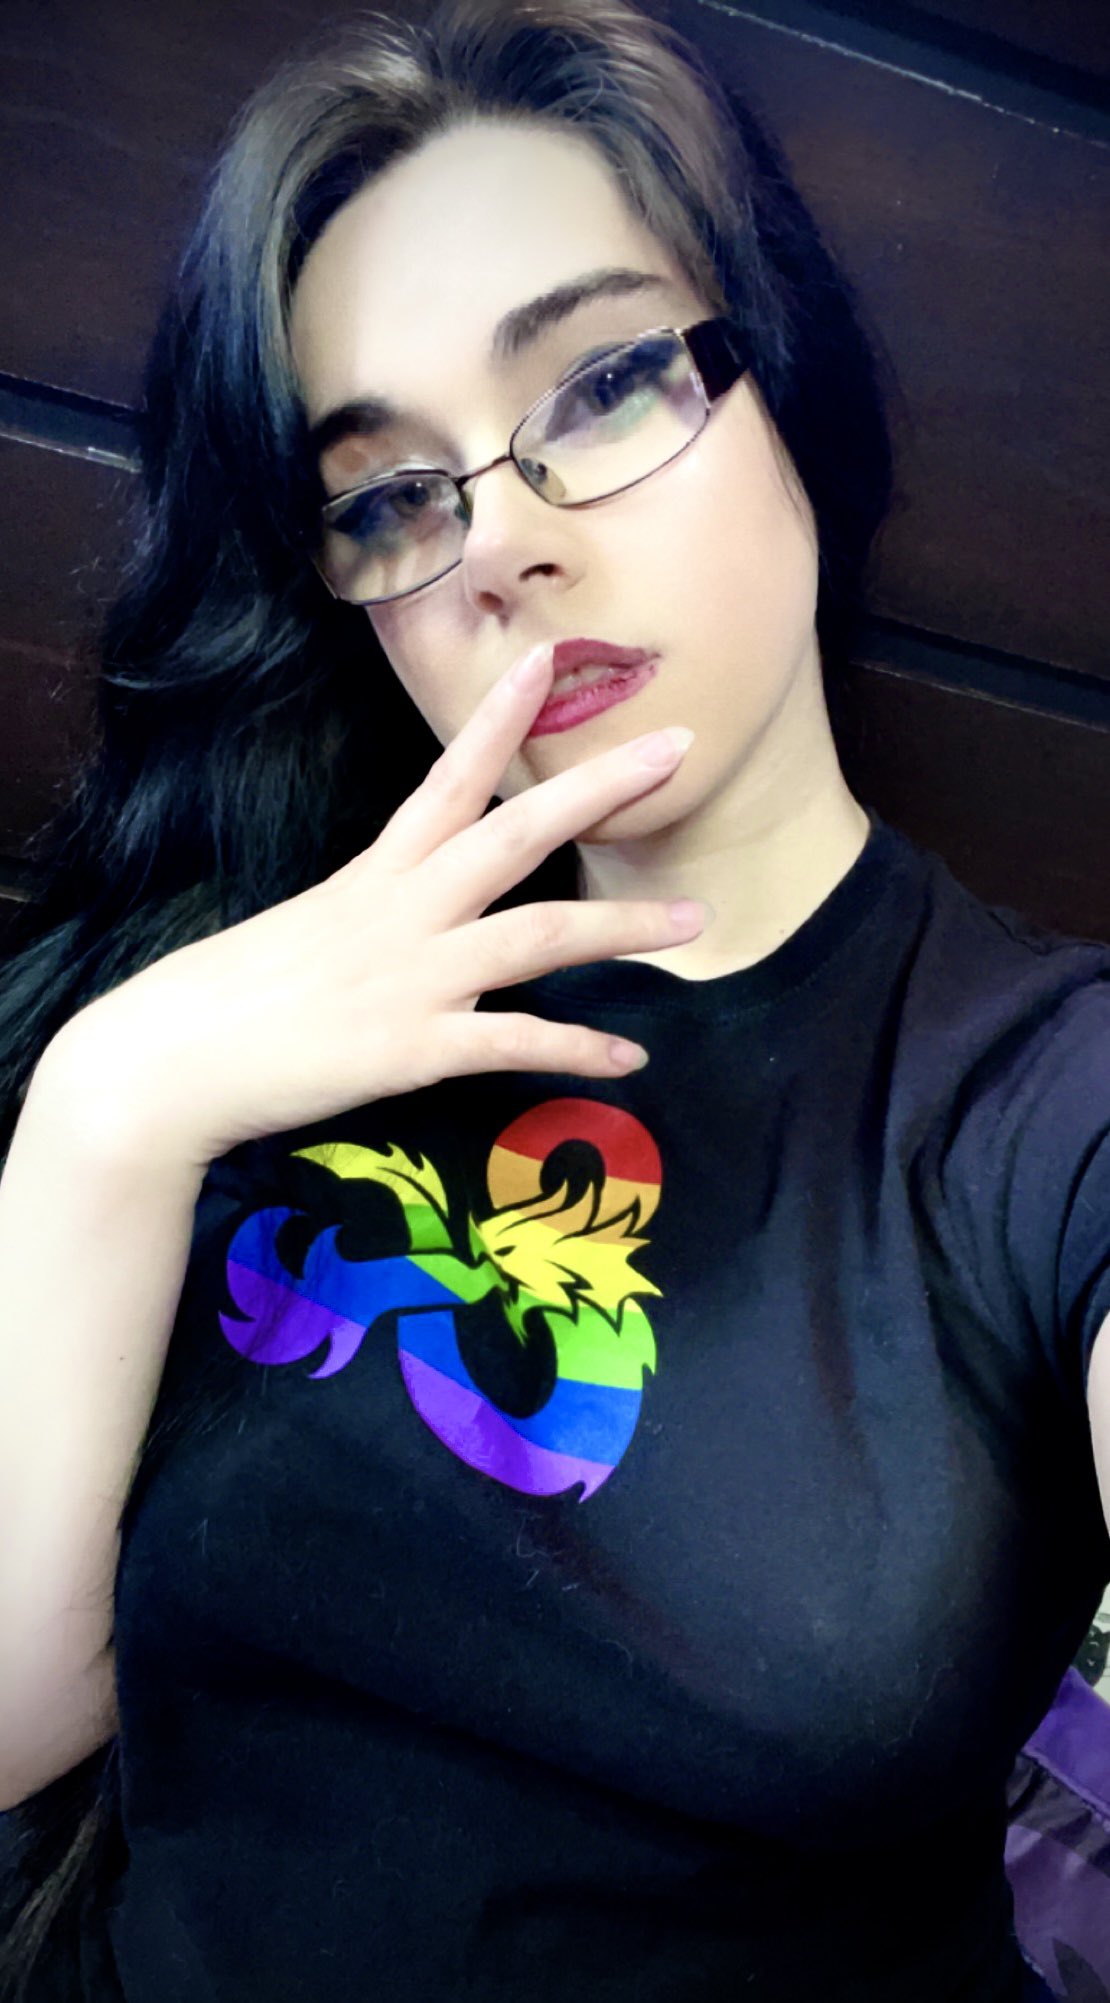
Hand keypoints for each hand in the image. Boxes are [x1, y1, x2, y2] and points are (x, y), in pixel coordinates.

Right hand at [48, 641, 703, 1169]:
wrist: (170, 1058)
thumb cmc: (234, 994)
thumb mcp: (312, 929)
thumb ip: (376, 913)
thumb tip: (418, 914)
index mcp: (377, 873)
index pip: (449, 776)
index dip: (502, 718)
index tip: (550, 659)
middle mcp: (405, 909)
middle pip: (516, 831)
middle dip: (598, 786)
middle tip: (675, 747)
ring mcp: (414, 975)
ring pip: (539, 936)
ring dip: (623, 927)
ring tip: (695, 918)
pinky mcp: (414, 1046)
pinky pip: (516, 1043)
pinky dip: (578, 1051)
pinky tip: (630, 1059)